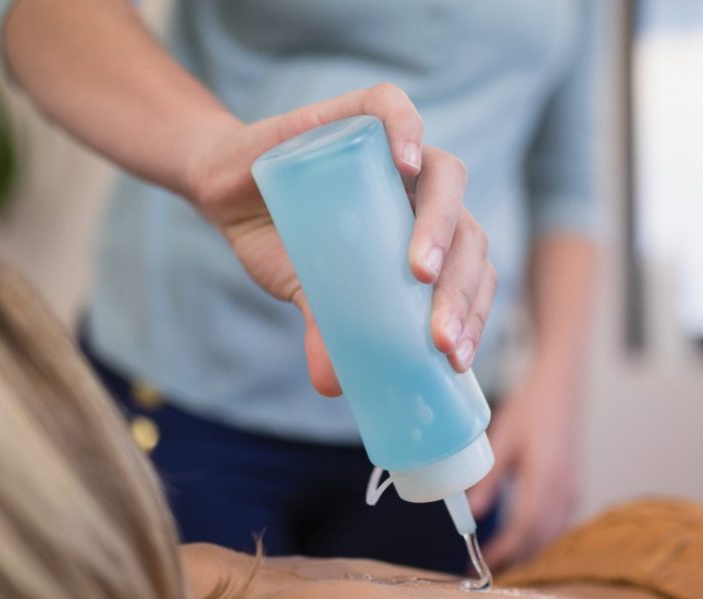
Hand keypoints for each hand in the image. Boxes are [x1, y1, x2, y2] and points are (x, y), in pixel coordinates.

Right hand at [186, 84, 495, 395]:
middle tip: (437, 336)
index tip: (456, 357)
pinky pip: (393, 108)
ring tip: (418, 270)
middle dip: (458, 288)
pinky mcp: (357, 115)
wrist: (228, 194)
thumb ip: (329, 328)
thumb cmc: (283, 244)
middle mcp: (422, 196)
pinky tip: (406, 162)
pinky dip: (406, 129)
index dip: (473, 312)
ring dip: (439, 224)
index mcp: (427, 240)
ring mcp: (394, 154)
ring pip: (445, 176)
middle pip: (466, 232)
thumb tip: (334, 386)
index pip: (471, 272)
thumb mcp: (308, 292)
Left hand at [467, 367, 581, 569]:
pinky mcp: (575, 488)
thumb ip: (487, 479)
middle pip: (540, 538)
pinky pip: (559, 524)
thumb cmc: (530, 409)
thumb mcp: (502, 439)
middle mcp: (564, 488)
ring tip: (499, 561)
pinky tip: (520, 541)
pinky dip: (539, 538)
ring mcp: (573, 489)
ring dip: (526, 551)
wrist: (562, 387)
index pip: (525, 528)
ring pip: (551, 534)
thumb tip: (470, 514)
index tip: (482, 562)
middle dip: (513, 558)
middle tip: (485, 570)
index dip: (504, 550)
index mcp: (545, 476)